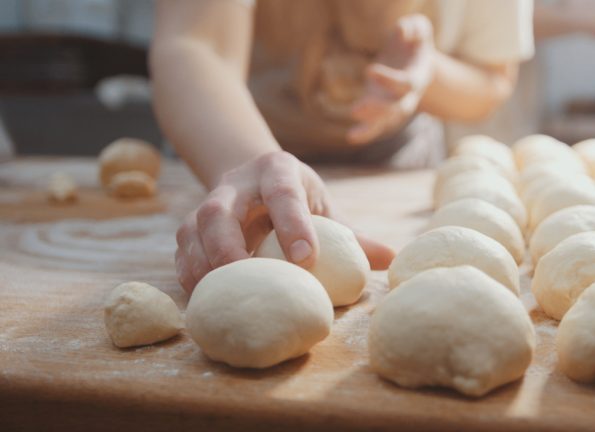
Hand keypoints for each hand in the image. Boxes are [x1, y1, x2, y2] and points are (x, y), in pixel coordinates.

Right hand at [175, 151, 394, 292]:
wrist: (250, 177)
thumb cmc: (295, 197)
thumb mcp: (323, 205)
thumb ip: (350, 234)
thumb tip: (391, 258)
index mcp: (278, 171)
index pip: (283, 192)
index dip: (293, 224)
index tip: (306, 259)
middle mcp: (238, 184)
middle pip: (220, 209)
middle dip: (229, 244)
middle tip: (247, 277)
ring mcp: (208, 203)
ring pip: (193, 229)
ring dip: (204, 265)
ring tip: (221, 297)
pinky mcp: (190, 227)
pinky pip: (182, 250)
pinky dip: (190, 275)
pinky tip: (205, 300)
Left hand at [347, 14, 434, 144]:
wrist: (414, 59)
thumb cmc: (414, 40)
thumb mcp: (419, 27)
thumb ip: (414, 27)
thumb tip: (401, 31)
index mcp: (418, 76)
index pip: (406, 84)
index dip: (389, 80)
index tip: (369, 70)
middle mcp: (408, 96)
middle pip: (398, 109)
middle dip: (378, 111)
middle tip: (356, 110)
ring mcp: (394, 105)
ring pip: (386, 122)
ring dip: (370, 128)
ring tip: (352, 135)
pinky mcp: (381, 108)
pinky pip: (376, 125)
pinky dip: (366, 133)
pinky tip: (352, 138)